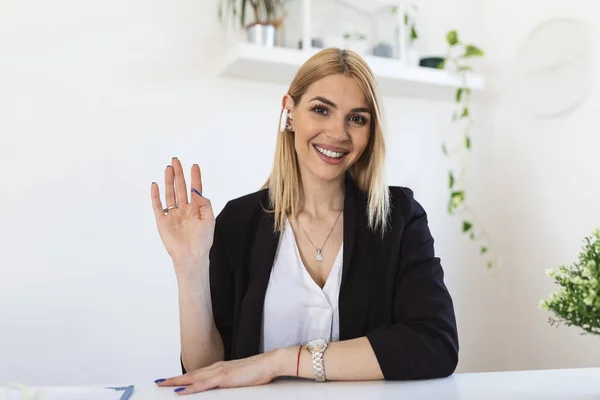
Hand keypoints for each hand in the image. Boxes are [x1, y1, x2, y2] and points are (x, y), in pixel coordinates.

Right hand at [151, 158, 214, 272]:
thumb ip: (204, 203)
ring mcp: (173, 214)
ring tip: (169, 168)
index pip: (195, 189)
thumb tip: (196, 190)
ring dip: (169, 181)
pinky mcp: (163, 221)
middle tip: (176, 161)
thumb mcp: (209, 219)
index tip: (194, 166)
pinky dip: (156, 196)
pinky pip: (158, 206)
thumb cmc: (202, 241)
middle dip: (179, 174)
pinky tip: (156, 185)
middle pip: (180, 188)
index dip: (195, 177)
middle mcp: (184, 209)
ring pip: (170, 194)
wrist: (191, 256)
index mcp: (196, 209)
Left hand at [155, 351, 282, 394]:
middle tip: (159, 382)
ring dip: (176, 382)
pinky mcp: (224, 378)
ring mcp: (219, 372)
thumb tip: (222, 388)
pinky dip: (190, 388)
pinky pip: (203, 385)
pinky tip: (180, 392)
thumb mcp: (240, 379)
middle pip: (190, 375)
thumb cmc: (258, 371)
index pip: (197, 374)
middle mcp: (216, 368)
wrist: (269, 362)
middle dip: (173, 379)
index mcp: (219, 368)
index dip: (183, 378)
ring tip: (163, 385)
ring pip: (193, 378)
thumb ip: (228, 382)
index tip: (171, 381)